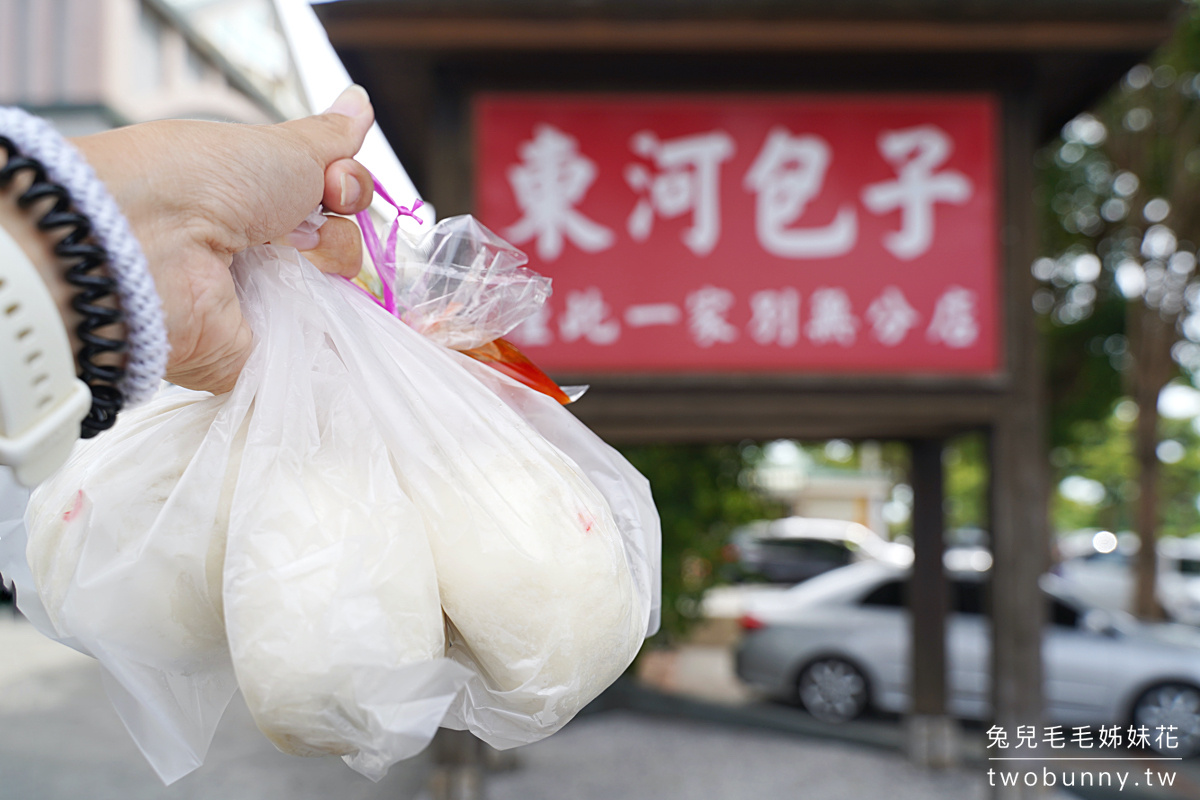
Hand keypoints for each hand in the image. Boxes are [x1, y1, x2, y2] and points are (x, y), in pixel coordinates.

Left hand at [71, 85, 376, 393]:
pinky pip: (322, 358)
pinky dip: (347, 342)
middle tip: (306, 226)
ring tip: (300, 262)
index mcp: (255, 200)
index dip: (346, 190)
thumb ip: (329, 138)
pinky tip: (352, 317)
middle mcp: (256, 253)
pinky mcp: (260, 355)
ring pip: (337, 298)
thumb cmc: (202, 180)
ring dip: (336, 274)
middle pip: (339, 250)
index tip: (335, 183)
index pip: (328, 203)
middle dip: (342, 233)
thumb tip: (359, 103)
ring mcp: (259, 305)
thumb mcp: (280, 146)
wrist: (147, 240)